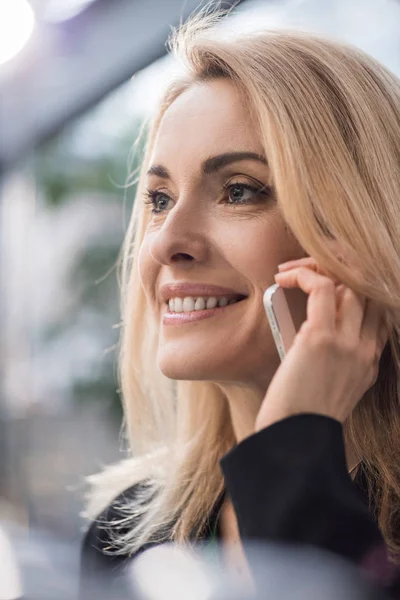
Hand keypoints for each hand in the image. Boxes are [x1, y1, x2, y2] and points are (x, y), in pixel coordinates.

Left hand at [255, 257, 387, 430]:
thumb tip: (309, 326)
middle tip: (310, 262)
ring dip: (317, 267)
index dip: (356, 285)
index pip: (378, 309)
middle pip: (368, 291)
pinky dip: (303, 275)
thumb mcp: (329, 386)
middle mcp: (366, 350)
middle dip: (341, 268)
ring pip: (348, 284)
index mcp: (370, 362)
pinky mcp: (321, 339)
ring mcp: (347, 344)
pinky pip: (321, 288)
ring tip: (290, 270)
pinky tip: (283, 278)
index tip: (329, 274)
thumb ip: (331, 357)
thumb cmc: (300, 416)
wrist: (293, 444)